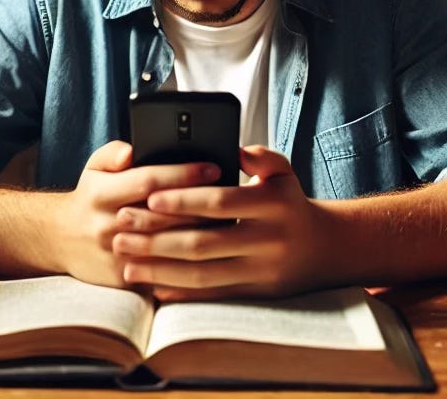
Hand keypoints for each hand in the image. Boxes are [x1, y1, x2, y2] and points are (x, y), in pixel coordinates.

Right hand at [52, 141, 221, 288]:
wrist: (61, 240)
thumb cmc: (90, 196)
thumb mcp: (94, 167)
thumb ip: (113, 152)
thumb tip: (133, 151)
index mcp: (101, 193)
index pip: (148, 180)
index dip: (183, 174)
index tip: (213, 167)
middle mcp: (106, 225)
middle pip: (163, 215)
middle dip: (201, 204)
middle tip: (234, 195)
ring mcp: (115, 256)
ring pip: (167, 245)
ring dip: (200, 232)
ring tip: (231, 219)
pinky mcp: (123, 280)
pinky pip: (163, 271)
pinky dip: (189, 261)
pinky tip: (214, 250)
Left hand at [114, 147, 327, 300]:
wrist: (324, 248)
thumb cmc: (290, 202)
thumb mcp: (284, 172)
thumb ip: (259, 156)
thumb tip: (232, 150)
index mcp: (273, 204)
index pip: (221, 202)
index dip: (184, 201)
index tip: (150, 197)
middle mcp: (268, 241)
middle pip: (204, 243)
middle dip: (157, 238)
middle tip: (122, 228)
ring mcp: (261, 272)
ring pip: (202, 275)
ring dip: (159, 268)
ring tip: (126, 260)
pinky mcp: (254, 295)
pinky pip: (211, 296)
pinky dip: (179, 293)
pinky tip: (152, 285)